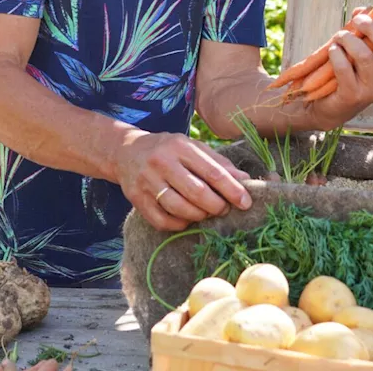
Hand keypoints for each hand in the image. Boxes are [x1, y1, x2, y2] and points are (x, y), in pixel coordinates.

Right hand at [115, 130, 252, 231]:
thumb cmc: (168, 149)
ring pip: (179, 208)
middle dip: (217, 206)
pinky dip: (179, 224)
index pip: (212, 172)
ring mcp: (147, 181)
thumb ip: (218, 163)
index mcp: (180, 146)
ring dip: (199, 216)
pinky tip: (186, 219)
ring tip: (206, 213)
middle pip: (197, 192)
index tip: (246, 203)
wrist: (126, 151)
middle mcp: (162, 162)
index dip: (232, 190)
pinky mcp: (136, 199)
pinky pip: (162, 220)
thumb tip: (245, 179)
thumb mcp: (193, 147)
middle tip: (224, 209)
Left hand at [311, 7, 372, 125]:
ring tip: (340, 36)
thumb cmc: (350, 71)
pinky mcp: (352, 95)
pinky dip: (336, 53)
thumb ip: (366, 29)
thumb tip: (363, 10)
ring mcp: (372, 90)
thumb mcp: (364, 48)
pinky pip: (344, 67)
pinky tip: (333, 50)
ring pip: (364, 55)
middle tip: (359, 20)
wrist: (330, 106)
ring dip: (349, 39)